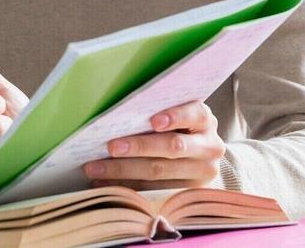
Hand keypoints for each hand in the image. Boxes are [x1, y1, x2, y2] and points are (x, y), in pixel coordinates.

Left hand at [83, 101, 225, 189]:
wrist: (203, 159)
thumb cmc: (180, 128)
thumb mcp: (179, 116)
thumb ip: (158, 111)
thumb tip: (115, 111)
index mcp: (205, 121)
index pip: (195, 114)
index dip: (175, 116)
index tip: (153, 121)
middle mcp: (209, 147)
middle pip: (173, 147)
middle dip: (139, 146)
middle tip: (110, 147)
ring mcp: (201, 172)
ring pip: (159, 171)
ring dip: (123, 170)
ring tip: (95, 168)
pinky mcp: (187, 192)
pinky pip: (153, 190)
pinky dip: (126, 185)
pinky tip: (103, 182)